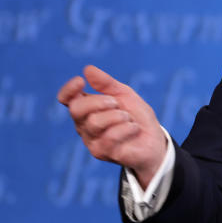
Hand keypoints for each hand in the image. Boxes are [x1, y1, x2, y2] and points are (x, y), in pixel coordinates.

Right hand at [56, 65, 166, 187]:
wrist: (154, 140)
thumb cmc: (137, 117)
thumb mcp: (125, 95)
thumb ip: (106, 83)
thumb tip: (87, 69)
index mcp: (86, 109)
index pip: (66, 99)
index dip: (68, 89)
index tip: (81, 81)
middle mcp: (84, 126)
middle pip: (77, 109)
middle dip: (99, 101)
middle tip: (116, 103)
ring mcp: (92, 141)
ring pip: (95, 122)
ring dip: (118, 116)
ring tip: (129, 118)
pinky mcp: (103, 153)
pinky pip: (110, 137)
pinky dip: (127, 128)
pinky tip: (134, 129)